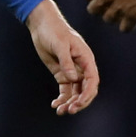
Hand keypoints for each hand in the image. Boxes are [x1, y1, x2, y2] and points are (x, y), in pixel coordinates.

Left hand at [25, 0, 99, 114]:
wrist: (43, 25)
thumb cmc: (54, 31)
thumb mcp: (60, 44)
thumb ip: (67, 62)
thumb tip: (73, 78)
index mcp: (86, 58)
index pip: (92, 80)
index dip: (87, 93)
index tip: (78, 103)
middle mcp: (81, 67)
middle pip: (86, 89)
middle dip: (80, 102)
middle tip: (69, 110)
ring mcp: (72, 71)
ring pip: (75, 92)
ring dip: (70, 103)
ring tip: (60, 111)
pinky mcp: (62, 74)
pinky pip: (65, 90)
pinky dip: (62, 99)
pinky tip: (55, 104)